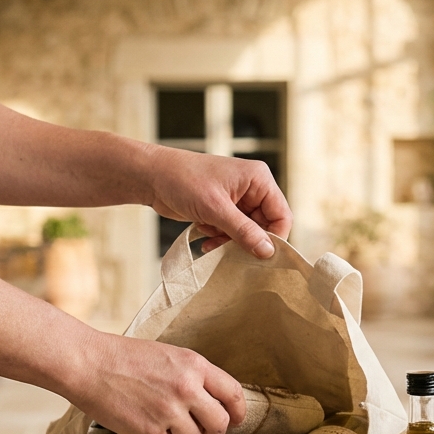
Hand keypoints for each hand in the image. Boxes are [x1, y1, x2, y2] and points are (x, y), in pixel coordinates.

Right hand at [65, 331, 246, 433]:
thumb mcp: (169, 356)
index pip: (233, 393)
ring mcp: (169, 412)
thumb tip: (214, 401)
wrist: (88, 364)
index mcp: (195, 365)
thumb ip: (194, 376)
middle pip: (221, 423)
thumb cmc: (125, 357)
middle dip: (215, 431)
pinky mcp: (150, 432)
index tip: (236, 419)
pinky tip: (149, 426)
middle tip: (204, 430)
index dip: (238, 411)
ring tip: (167, 423)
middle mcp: (187, 389)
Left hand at [148, 146, 292, 257]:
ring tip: (212, 240)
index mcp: (258, 179)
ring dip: (230, 242)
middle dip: (247, 241)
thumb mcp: (216, 209)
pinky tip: (205, 237)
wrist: (152, 177)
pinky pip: (232, 232)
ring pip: (247, 232)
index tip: (260, 256)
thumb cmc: (183, 181)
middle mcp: (252, 188)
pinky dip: (220, 238)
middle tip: (231, 252)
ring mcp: (237, 200)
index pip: (281, 215)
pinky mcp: (223, 210)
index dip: (274, 237)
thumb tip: (268, 252)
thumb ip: (244, 231)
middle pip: (264, 226)